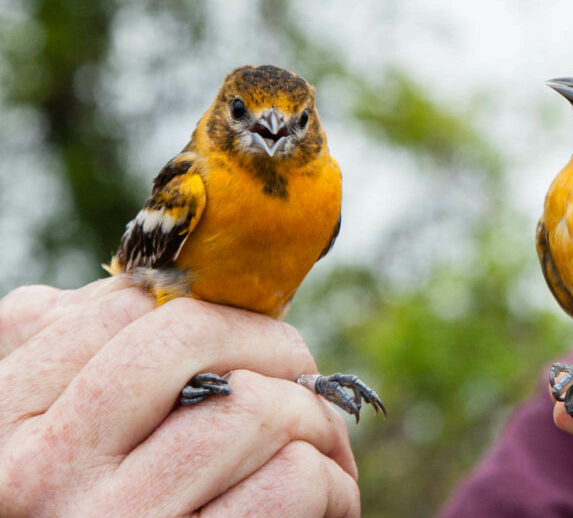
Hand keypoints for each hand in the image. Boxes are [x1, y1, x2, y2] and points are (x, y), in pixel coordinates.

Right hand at [0, 278, 358, 516]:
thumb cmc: (95, 505)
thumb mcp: (49, 426)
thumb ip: (69, 355)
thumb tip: (153, 286)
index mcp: (1, 421)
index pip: (122, 307)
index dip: (206, 304)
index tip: (241, 333)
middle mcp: (42, 475)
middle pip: (193, 336)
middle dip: (274, 341)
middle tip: (299, 369)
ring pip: (258, 407)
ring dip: (316, 418)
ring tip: (320, 440)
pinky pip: (293, 482)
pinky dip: (331, 479)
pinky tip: (326, 492)